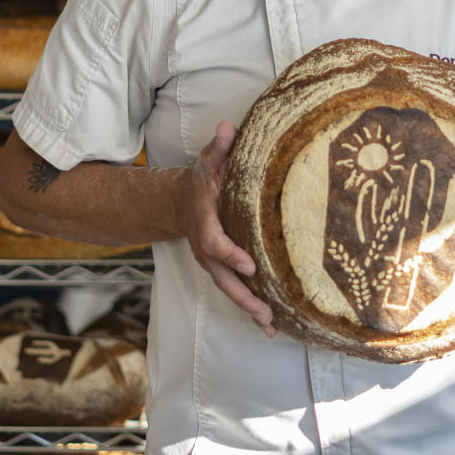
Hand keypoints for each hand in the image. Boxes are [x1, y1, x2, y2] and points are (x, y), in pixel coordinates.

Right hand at [175, 121, 275, 337]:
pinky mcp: (224, 271)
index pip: (216, 243)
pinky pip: (237, 293)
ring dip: (250, 310)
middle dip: (243, 295)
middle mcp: (208, 250)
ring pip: (230, 290)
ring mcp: (215, 264)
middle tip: (263, 311)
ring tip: (271, 327)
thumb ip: (219, 147)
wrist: (181, 203)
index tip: (250, 265)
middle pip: (223, 278)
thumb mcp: (208, 160)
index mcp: (206, 223)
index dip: (231, 254)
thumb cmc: (203, 180)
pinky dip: (252, 311)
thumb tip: (228, 127)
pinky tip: (272, 327)